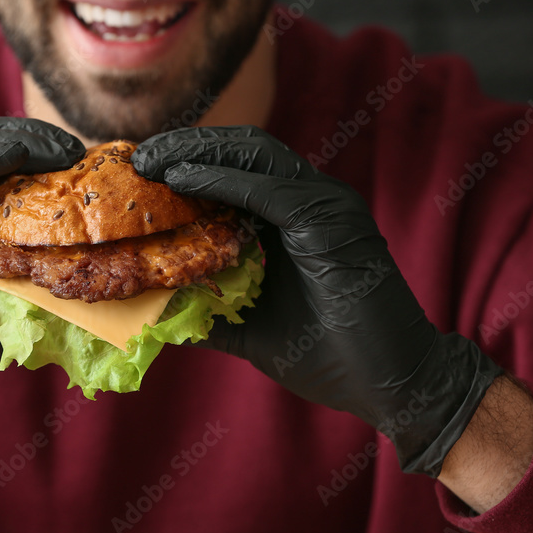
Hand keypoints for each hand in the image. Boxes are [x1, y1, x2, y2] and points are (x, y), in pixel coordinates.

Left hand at [134, 126, 501, 475]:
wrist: (394, 384)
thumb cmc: (331, 357)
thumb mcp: (251, 329)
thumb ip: (209, 313)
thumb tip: (155, 313)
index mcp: (299, 217)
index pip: (239, 171)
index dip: (190, 163)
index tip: (142, 172)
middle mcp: (315, 200)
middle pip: (243, 152)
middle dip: (187, 148)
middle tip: (138, 157)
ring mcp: (328, 205)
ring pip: (254, 156)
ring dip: (197, 153)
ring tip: (151, 160)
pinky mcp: (332, 220)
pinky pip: (267, 189)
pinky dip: (220, 180)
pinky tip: (180, 179)